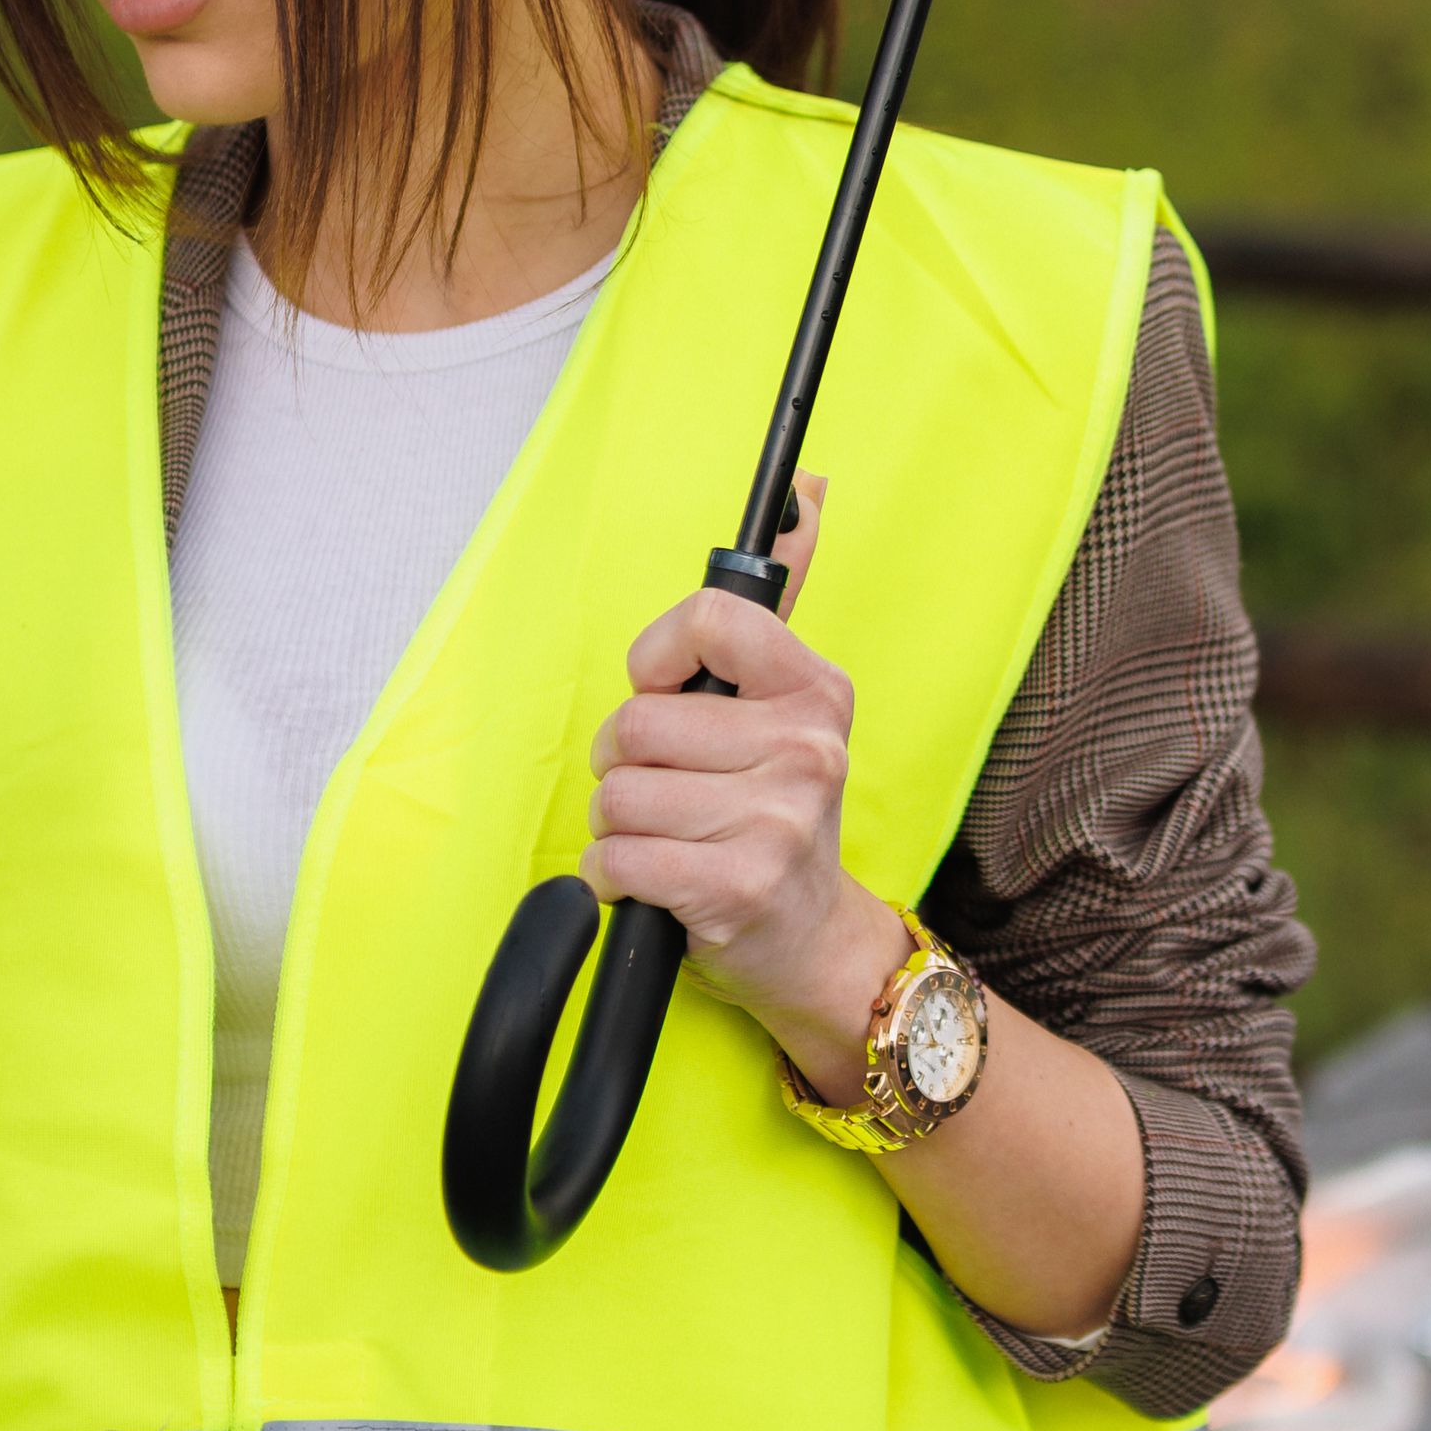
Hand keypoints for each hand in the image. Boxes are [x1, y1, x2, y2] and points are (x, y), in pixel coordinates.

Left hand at [586, 485, 905, 1070]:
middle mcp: (807, 749)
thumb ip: (775, 603)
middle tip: (674, 791)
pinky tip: (658, 881)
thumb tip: (808, 488)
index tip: (666, 691)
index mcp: (815, 690)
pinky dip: (615, 875)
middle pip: (638, 724)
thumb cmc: (774, 816)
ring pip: (617, 793)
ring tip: (672, 839)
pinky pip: (616, 857)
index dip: (656, 661)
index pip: (707, 621)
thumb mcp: (787, 706)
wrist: (811, 943)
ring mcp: (776, 821)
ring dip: (620, 825)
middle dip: (629, 765)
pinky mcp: (735, 887)